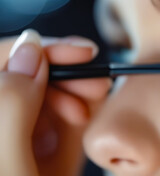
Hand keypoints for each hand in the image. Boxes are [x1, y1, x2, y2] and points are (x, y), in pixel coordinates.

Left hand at [0, 30, 111, 175]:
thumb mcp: (10, 169)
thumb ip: (9, 106)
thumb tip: (30, 48)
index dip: (36, 50)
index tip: (81, 53)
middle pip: (21, 74)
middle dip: (63, 74)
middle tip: (97, 86)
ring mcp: (15, 130)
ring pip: (40, 89)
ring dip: (71, 91)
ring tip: (92, 106)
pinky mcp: (34, 140)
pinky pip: (53, 110)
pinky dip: (73, 107)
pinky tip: (83, 117)